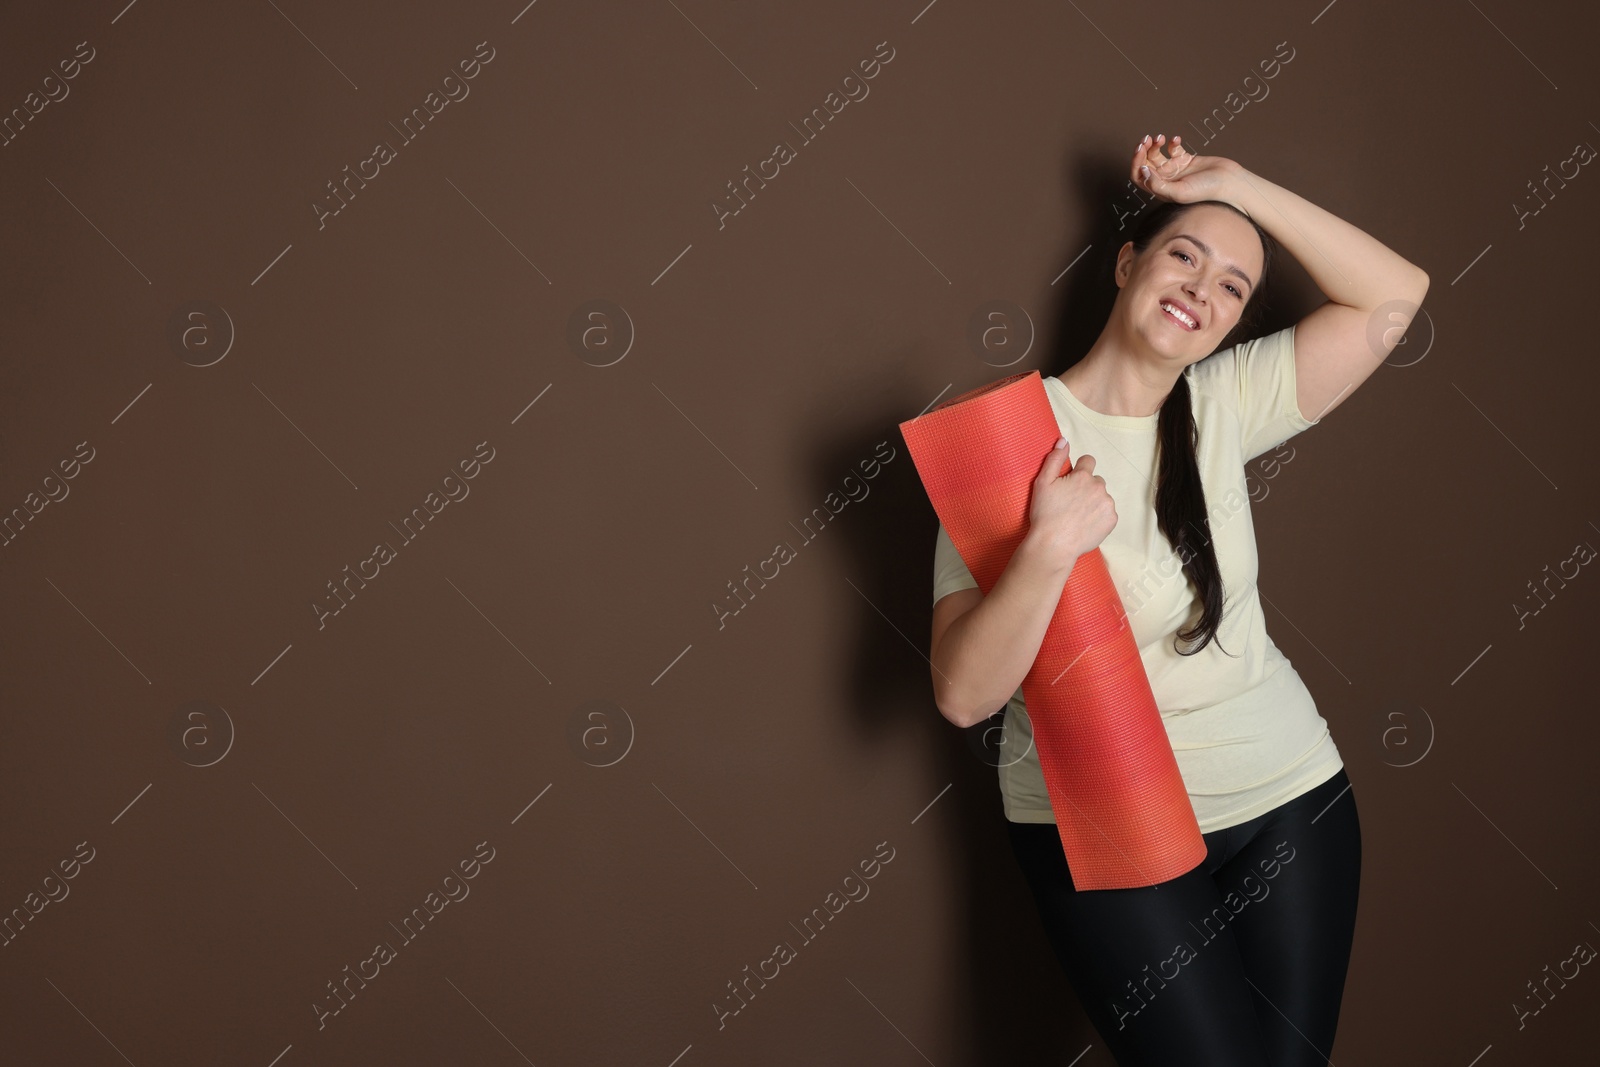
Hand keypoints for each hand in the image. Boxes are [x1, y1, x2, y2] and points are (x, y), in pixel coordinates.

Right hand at [1027, 438, 1117, 564]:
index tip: (1072, 482)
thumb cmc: (1045, 514)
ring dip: (1093, 502)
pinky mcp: (1112, 520)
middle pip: (1096, 480)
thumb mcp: (1042, 482)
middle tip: (1071, 503)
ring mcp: (1107, 504)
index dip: (1079, 470)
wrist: (1054, 544)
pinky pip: (1108, 513)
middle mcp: (1099, 487)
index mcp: (1083, 476)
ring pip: (1102, 497)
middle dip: (1086, 488)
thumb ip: (1054, 458)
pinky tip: (1085, 524)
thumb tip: (1064, 440)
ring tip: (1077, 516)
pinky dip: (1099, 517)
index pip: (1089, 461)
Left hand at [1132, 133, 1241, 205]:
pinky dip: (1172, 142)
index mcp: (1160, 190)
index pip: (1139, 176)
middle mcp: (1165, 180)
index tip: (1141, 149)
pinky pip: (1173, 149)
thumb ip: (1158, 185)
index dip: (1136, 162)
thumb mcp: (1179, 192)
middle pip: (1145, 164)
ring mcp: (1175, 170)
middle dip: (1143, 150)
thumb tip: (1142, 171)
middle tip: (1147, 139)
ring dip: (1155, 144)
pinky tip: (1177, 139)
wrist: (1229, 183)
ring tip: (1160, 137)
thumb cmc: (1206, 192)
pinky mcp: (1186, 160)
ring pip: (1157, 155)